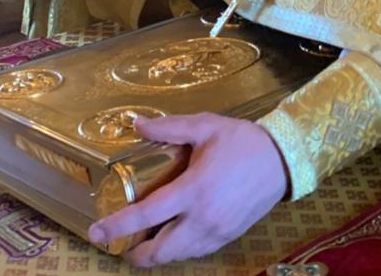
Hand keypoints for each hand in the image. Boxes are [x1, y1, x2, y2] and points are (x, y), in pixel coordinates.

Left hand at [88, 114, 288, 265]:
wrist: (283, 159)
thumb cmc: (242, 141)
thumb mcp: (205, 126)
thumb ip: (169, 127)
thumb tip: (137, 124)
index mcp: (193, 189)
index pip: (146, 215)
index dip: (118, 226)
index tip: (96, 233)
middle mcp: (203, 218)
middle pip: (160, 251)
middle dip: (137, 254)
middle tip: (122, 244)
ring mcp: (217, 231)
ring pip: (179, 256)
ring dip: (159, 254)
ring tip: (146, 241)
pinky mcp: (229, 236)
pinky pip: (197, 251)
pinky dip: (181, 249)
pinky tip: (176, 236)